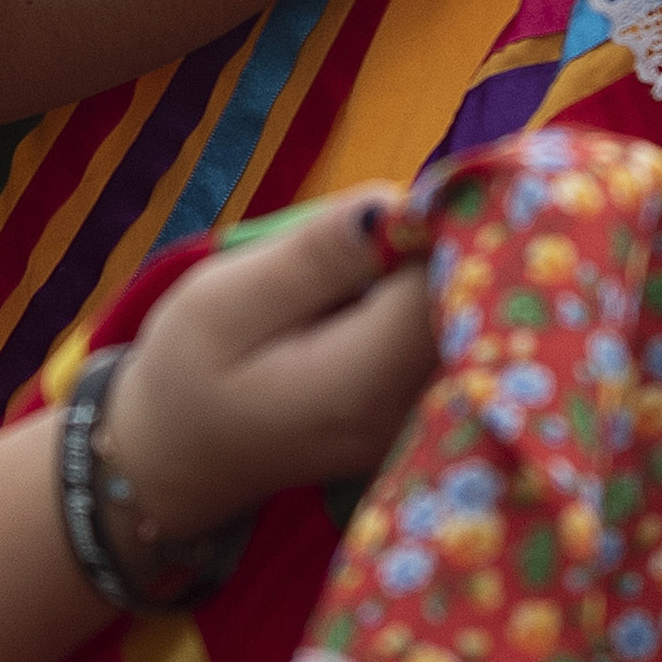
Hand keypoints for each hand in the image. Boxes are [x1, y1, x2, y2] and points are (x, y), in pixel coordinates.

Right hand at [106, 188, 444, 549]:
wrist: (180, 459)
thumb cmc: (189, 375)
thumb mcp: (223, 303)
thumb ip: (315, 256)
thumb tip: (398, 202)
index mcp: (366, 384)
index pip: (455, 282)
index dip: (444, 226)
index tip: (403, 205)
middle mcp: (417, 412)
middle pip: (481, 303)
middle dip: (448, 248)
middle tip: (380, 238)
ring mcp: (431, 421)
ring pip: (477, 318)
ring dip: (437, 274)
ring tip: (366, 275)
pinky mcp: (432, 413)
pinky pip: (461, 339)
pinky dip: (433, 304)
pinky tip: (382, 300)